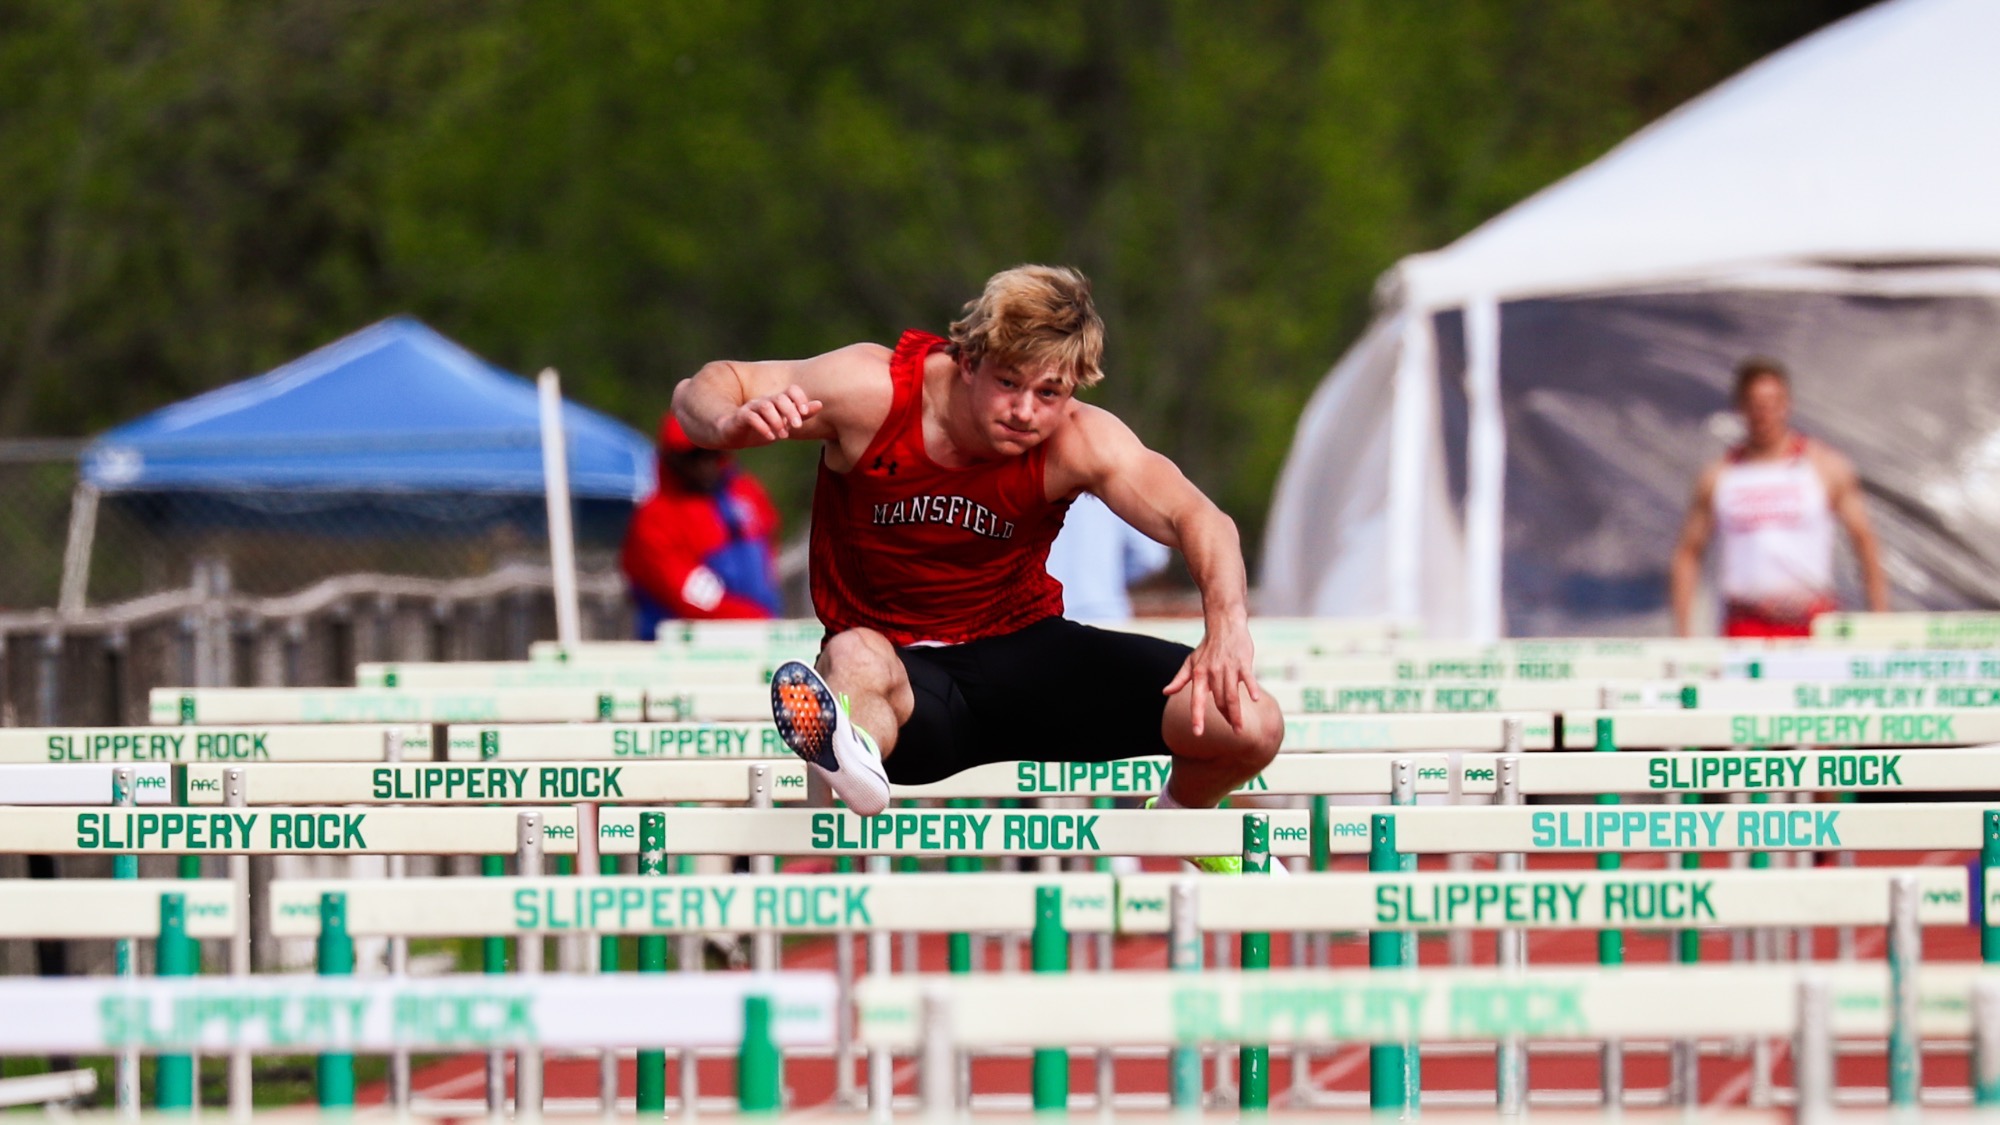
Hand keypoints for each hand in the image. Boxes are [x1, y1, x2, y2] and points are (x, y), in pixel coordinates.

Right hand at [720, 385, 822, 443]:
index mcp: (777, 401)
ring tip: (783, 435)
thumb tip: (820, 404)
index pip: (792, 390)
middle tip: (796, 426)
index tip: (805, 413)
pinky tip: (770, 437)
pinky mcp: (740, 417)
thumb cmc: (762, 428)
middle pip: (780, 398)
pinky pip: (751, 417)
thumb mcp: (783, 423)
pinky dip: (763, 427)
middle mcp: (765, 401)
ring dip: (777, 421)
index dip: (800, 399)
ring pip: (766, 406)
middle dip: (791, 411)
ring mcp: (751, 408)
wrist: (733, 435)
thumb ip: (801, 415)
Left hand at [1162, 616, 1262, 736]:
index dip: (1197, 716)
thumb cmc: (1207, 646)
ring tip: (1239, 729)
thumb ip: (1179, 679)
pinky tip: (1254, 699)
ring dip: (1236, 714)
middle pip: (1220, 701)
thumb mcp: (1190, 662)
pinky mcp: (1243, 662)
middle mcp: (1213, 673)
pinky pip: (1248, 677)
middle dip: (1226, 718)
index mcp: (1199, 674)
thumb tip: (1165, 692)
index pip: (1197, 700)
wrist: (1224, 624)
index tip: (1197, 733)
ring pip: (1232, 695)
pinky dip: (1251, 688)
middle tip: (1234, 732)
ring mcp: (1228, 668)